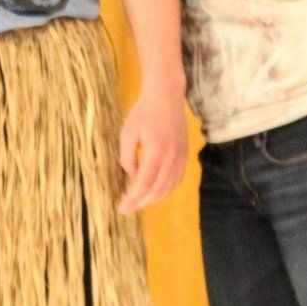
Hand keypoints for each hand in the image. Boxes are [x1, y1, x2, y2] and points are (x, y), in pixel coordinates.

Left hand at [118, 84, 187, 213]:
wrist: (166, 96)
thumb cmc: (143, 112)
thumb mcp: (128, 132)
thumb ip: (127, 156)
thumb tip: (132, 176)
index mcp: (156, 151)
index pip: (144, 183)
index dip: (133, 198)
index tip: (122, 207)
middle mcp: (172, 157)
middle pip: (157, 190)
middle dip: (141, 203)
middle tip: (127, 209)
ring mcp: (181, 157)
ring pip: (168, 188)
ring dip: (153, 199)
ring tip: (138, 203)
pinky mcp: (185, 155)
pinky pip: (176, 180)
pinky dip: (165, 190)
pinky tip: (154, 192)